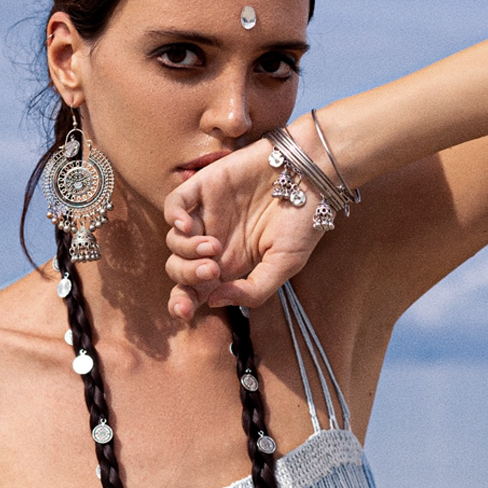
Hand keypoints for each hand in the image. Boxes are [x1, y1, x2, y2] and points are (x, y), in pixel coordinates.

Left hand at [164, 136, 325, 320]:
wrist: (314, 176)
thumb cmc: (304, 221)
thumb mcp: (285, 265)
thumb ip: (252, 290)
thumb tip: (212, 301)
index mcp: (231, 265)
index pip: (195, 290)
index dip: (182, 302)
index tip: (185, 311)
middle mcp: (214, 242)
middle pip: (179, 269)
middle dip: (187, 277)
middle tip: (212, 271)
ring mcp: (207, 215)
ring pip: (173, 241)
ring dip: (186, 250)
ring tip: (214, 246)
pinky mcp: (205, 187)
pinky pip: (174, 204)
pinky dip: (173, 217)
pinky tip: (185, 226)